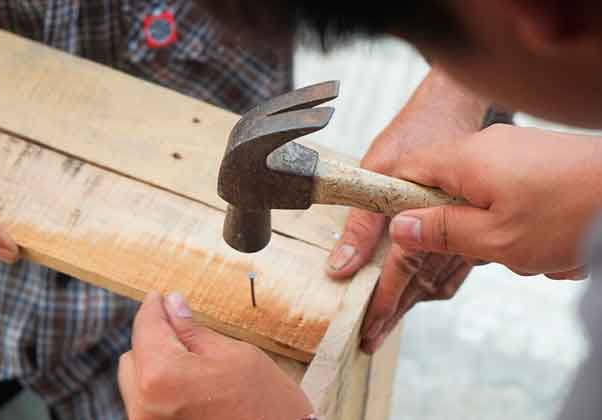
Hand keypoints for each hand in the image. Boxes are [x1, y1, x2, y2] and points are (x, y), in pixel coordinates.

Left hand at [118, 292, 313, 419]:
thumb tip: (172, 304)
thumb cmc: (265, 402)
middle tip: (182, 327)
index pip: (146, 329)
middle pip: (134, 356)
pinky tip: (188, 383)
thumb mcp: (232, 353)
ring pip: (136, 382)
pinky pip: (146, 403)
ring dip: (156, 365)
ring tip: (190, 361)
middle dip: (155, 339)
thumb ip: (193, 330)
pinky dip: (161, 388)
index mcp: (162, 376)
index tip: (160, 297)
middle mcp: (144, 406)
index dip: (153, 308)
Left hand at [326, 67, 488, 352]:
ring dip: (412, 304)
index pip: (399, 274)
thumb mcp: (377, 170)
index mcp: (422, 219)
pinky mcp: (470, 230)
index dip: (382, 305)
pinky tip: (419, 295)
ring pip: (437, 283)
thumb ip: (360, 224)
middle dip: (393, 315)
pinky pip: (453, 270)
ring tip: (388, 324)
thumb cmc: (413, 134)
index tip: (366, 331)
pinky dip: (434, 287)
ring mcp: (465, 233)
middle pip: (418, 287)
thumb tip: (339, 268)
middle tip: (371, 340)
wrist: (452, 110)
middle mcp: (449, 232)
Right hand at [389, 124, 598, 277]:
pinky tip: (554, 240)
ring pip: (484, 200)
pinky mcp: (539, 162)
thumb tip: (401, 227)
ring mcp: (516, 152)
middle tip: (491, 251)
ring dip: (501, 233)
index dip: (399, 207)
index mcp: (468, 160)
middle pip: (447, 191)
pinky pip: (513, 197)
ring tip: (537, 251)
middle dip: (464, 229)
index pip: (408, 175)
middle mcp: (488, 148)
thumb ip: (442, 231)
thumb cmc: (572, 215)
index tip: (408, 237)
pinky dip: (526, 225)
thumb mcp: (496, 239)